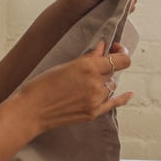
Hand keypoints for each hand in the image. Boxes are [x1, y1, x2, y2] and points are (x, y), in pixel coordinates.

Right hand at [16, 42, 133, 133]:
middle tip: (94, 64)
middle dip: (106, 66)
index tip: (114, 48)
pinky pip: (114, 103)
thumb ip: (89, 57)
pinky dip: (122, 97)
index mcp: (89, 67)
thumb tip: (103, 47)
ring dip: (103, 81)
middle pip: (113, 71)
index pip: (121, 59)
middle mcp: (96, 84)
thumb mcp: (65, 65)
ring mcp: (96, 100)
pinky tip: (129, 94)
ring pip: (110, 86)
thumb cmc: (42, 85)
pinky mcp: (93, 113)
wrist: (31, 111)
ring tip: (85, 82)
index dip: (120, 51)